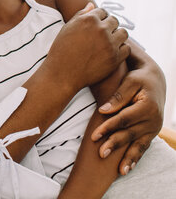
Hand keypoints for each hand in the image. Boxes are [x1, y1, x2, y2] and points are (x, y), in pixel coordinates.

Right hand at [45, 3, 130, 90]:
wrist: (62, 74)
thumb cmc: (62, 50)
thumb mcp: (67, 28)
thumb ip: (80, 15)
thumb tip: (91, 5)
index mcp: (88, 19)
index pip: (102, 11)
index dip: (99, 18)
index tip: (96, 26)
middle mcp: (100, 29)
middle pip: (114, 21)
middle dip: (109, 26)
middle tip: (102, 36)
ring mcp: (109, 43)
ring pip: (123, 33)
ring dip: (117, 36)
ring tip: (108, 43)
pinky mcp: (115, 57)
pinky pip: (126, 48)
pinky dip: (120, 50)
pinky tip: (110, 53)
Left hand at [91, 41, 165, 174]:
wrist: (155, 80)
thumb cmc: (138, 78)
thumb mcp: (129, 81)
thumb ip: (117, 96)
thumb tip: (102, 110)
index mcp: (147, 106)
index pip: (124, 119)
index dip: (108, 127)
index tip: (94, 135)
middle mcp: (153, 119)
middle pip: (130, 134)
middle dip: (115, 144)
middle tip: (100, 153)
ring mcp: (154, 128)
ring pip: (139, 144)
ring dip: (128, 158)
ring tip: (119, 170)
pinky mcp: (151, 132)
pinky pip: (143, 147)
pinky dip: (136, 158)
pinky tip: (127, 168)